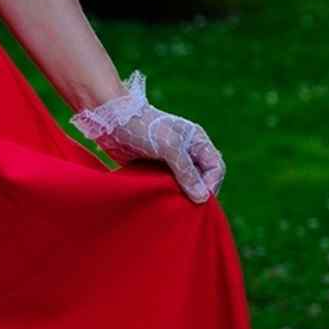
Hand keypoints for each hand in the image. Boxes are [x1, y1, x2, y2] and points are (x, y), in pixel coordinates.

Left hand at [70, 69, 223, 203]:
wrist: (113, 122)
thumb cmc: (144, 128)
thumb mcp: (170, 147)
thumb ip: (186, 172)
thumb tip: (202, 198)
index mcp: (197, 141)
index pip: (215, 168)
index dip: (211, 184)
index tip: (199, 199)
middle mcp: (187, 151)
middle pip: (202, 178)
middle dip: (198, 192)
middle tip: (188, 207)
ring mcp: (171, 160)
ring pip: (185, 184)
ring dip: (182, 196)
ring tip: (175, 207)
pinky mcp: (155, 168)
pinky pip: (168, 185)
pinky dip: (167, 195)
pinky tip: (162, 202)